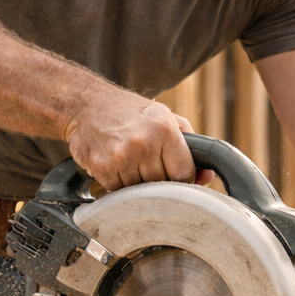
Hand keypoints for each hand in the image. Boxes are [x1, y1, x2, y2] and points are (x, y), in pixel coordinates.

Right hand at [62, 86, 198, 190]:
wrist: (87, 104)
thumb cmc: (130, 112)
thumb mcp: (165, 117)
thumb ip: (191, 145)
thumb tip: (208, 177)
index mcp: (165, 129)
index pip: (184, 173)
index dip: (181, 178)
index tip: (174, 175)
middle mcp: (144, 143)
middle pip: (162, 185)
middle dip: (157, 180)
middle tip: (146, 164)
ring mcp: (122, 157)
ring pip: (140, 191)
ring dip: (136, 182)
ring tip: (129, 161)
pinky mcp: (102, 168)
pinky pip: (119, 191)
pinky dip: (118, 183)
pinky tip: (114, 165)